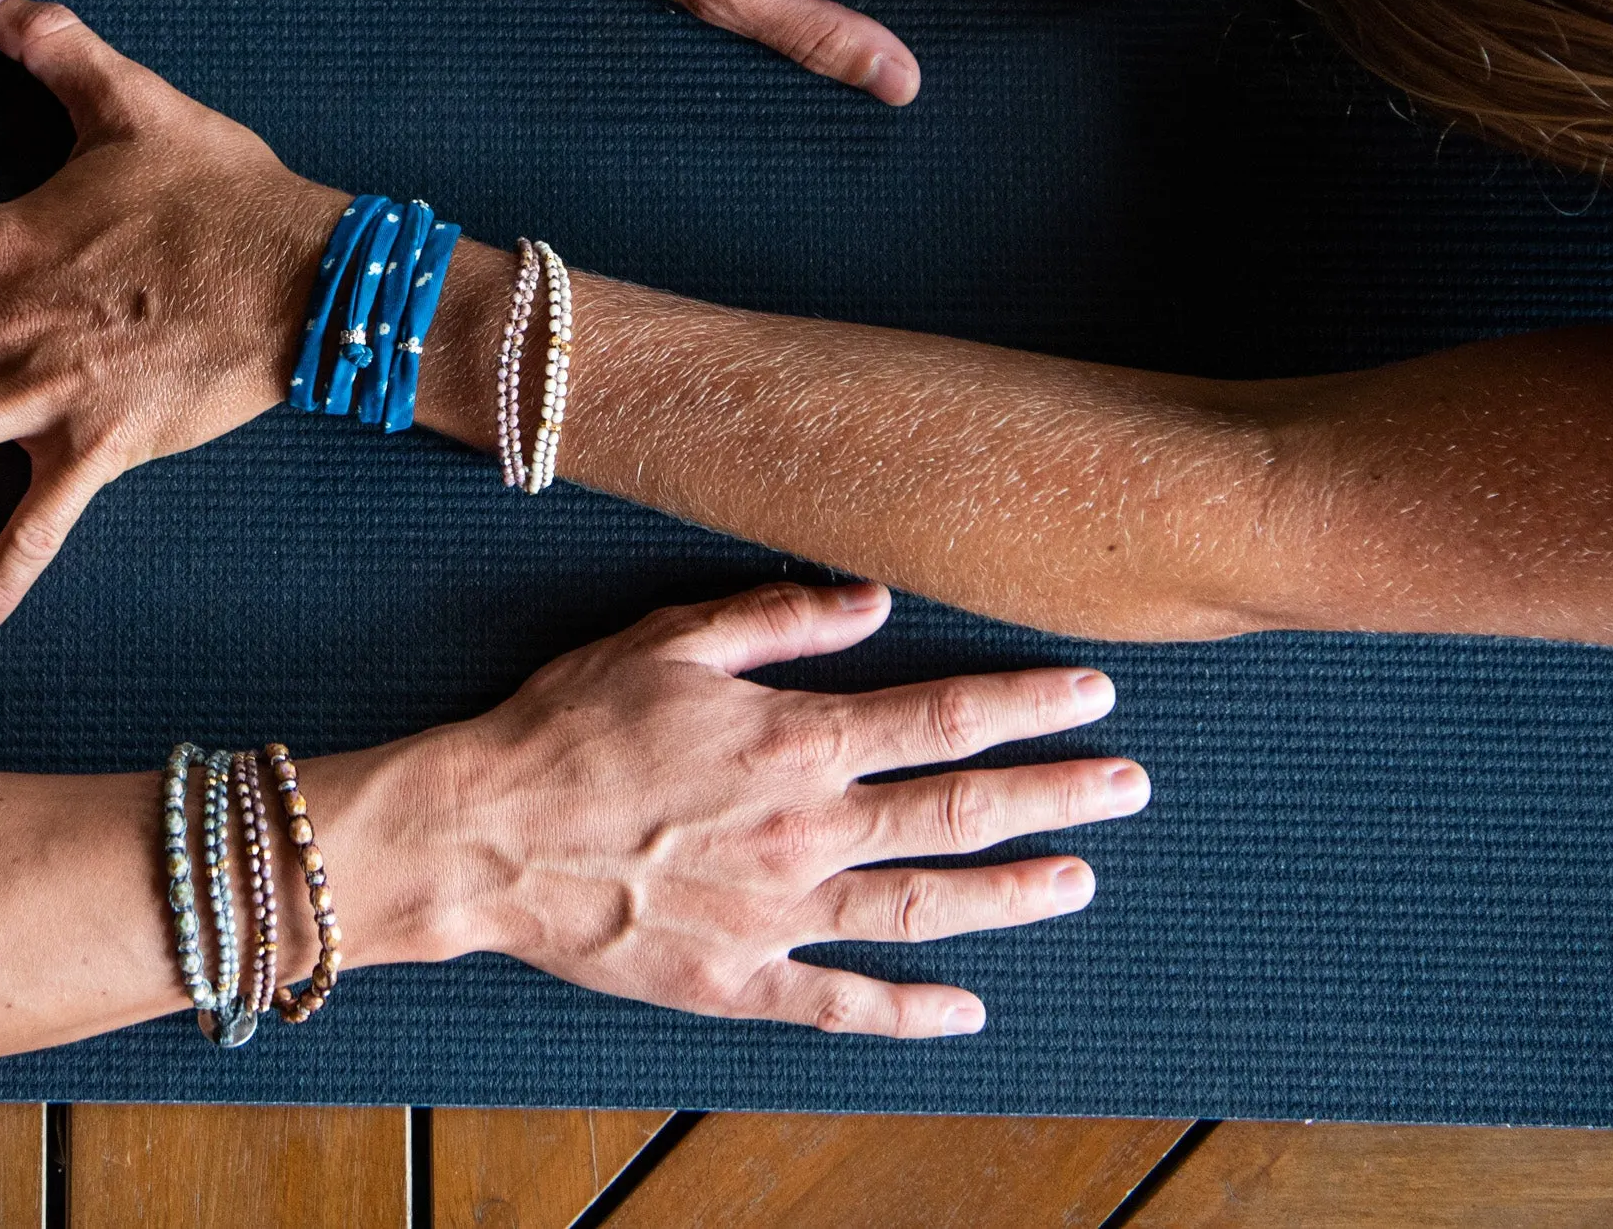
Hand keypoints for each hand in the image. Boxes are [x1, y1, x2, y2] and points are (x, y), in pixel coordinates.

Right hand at [354, 581, 1147, 1034]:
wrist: (480, 835)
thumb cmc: (566, 726)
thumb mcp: (667, 638)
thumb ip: (780, 618)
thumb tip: (873, 600)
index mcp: (797, 742)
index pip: (946, 719)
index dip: (1030, 707)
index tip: (1096, 696)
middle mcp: (807, 832)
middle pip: (962, 813)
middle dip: (1057, 795)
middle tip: (1131, 786)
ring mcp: (780, 916)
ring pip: (924, 908)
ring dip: (1014, 896)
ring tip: (1081, 880)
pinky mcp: (739, 981)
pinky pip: (842, 1005)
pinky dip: (911, 1012)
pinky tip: (968, 1009)